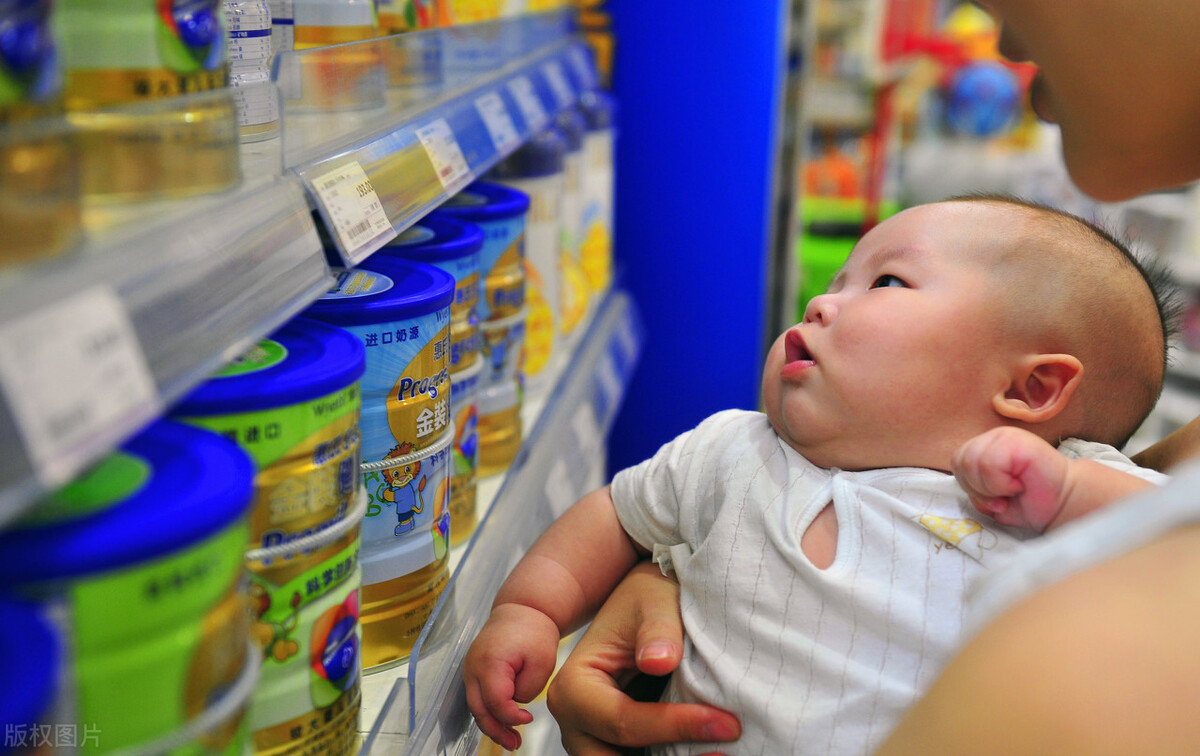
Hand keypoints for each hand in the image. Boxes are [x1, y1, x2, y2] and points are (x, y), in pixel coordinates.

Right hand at [464, 602, 561, 750]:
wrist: (522, 609)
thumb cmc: (533, 631)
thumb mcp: (541, 662)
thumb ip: (528, 690)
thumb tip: (515, 705)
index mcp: (490, 662)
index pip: (496, 702)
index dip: (512, 716)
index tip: (529, 718)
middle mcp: (473, 667)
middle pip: (478, 709)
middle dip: (496, 731)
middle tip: (515, 744)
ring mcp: (470, 669)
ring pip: (475, 706)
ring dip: (492, 725)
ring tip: (511, 740)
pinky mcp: (474, 671)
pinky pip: (478, 697)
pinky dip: (489, 711)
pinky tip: (504, 722)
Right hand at [547, 561, 740, 754]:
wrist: (649, 607)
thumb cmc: (648, 600)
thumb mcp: (654, 602)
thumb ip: (658, 630)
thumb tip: (659, 661)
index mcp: (573, 687)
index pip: (624, 723)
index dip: (676, 727)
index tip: (728, 724)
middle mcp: (575, 722)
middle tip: (725, 754)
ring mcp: (594, 740)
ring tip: (722, 754)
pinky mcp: (617, 747)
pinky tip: (710, 752)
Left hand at [953, 426, 1069, 530]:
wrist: (1063, 502)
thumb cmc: (1030, 501)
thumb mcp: (991, 499)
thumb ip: (973, 488)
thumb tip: (964, 483)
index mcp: (985, 446)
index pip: (957, 463)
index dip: (970, 486)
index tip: (995, 499)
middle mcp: (992, 437)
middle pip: (960, 461)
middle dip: (978, 489)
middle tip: (1003, 497)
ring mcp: (1003, 436)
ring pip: (971, 462)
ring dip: (990, 487)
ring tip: (1011, 490)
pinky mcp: (1015, 441)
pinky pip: (988, 463)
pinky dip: (999, 483)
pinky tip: (1017, 484)